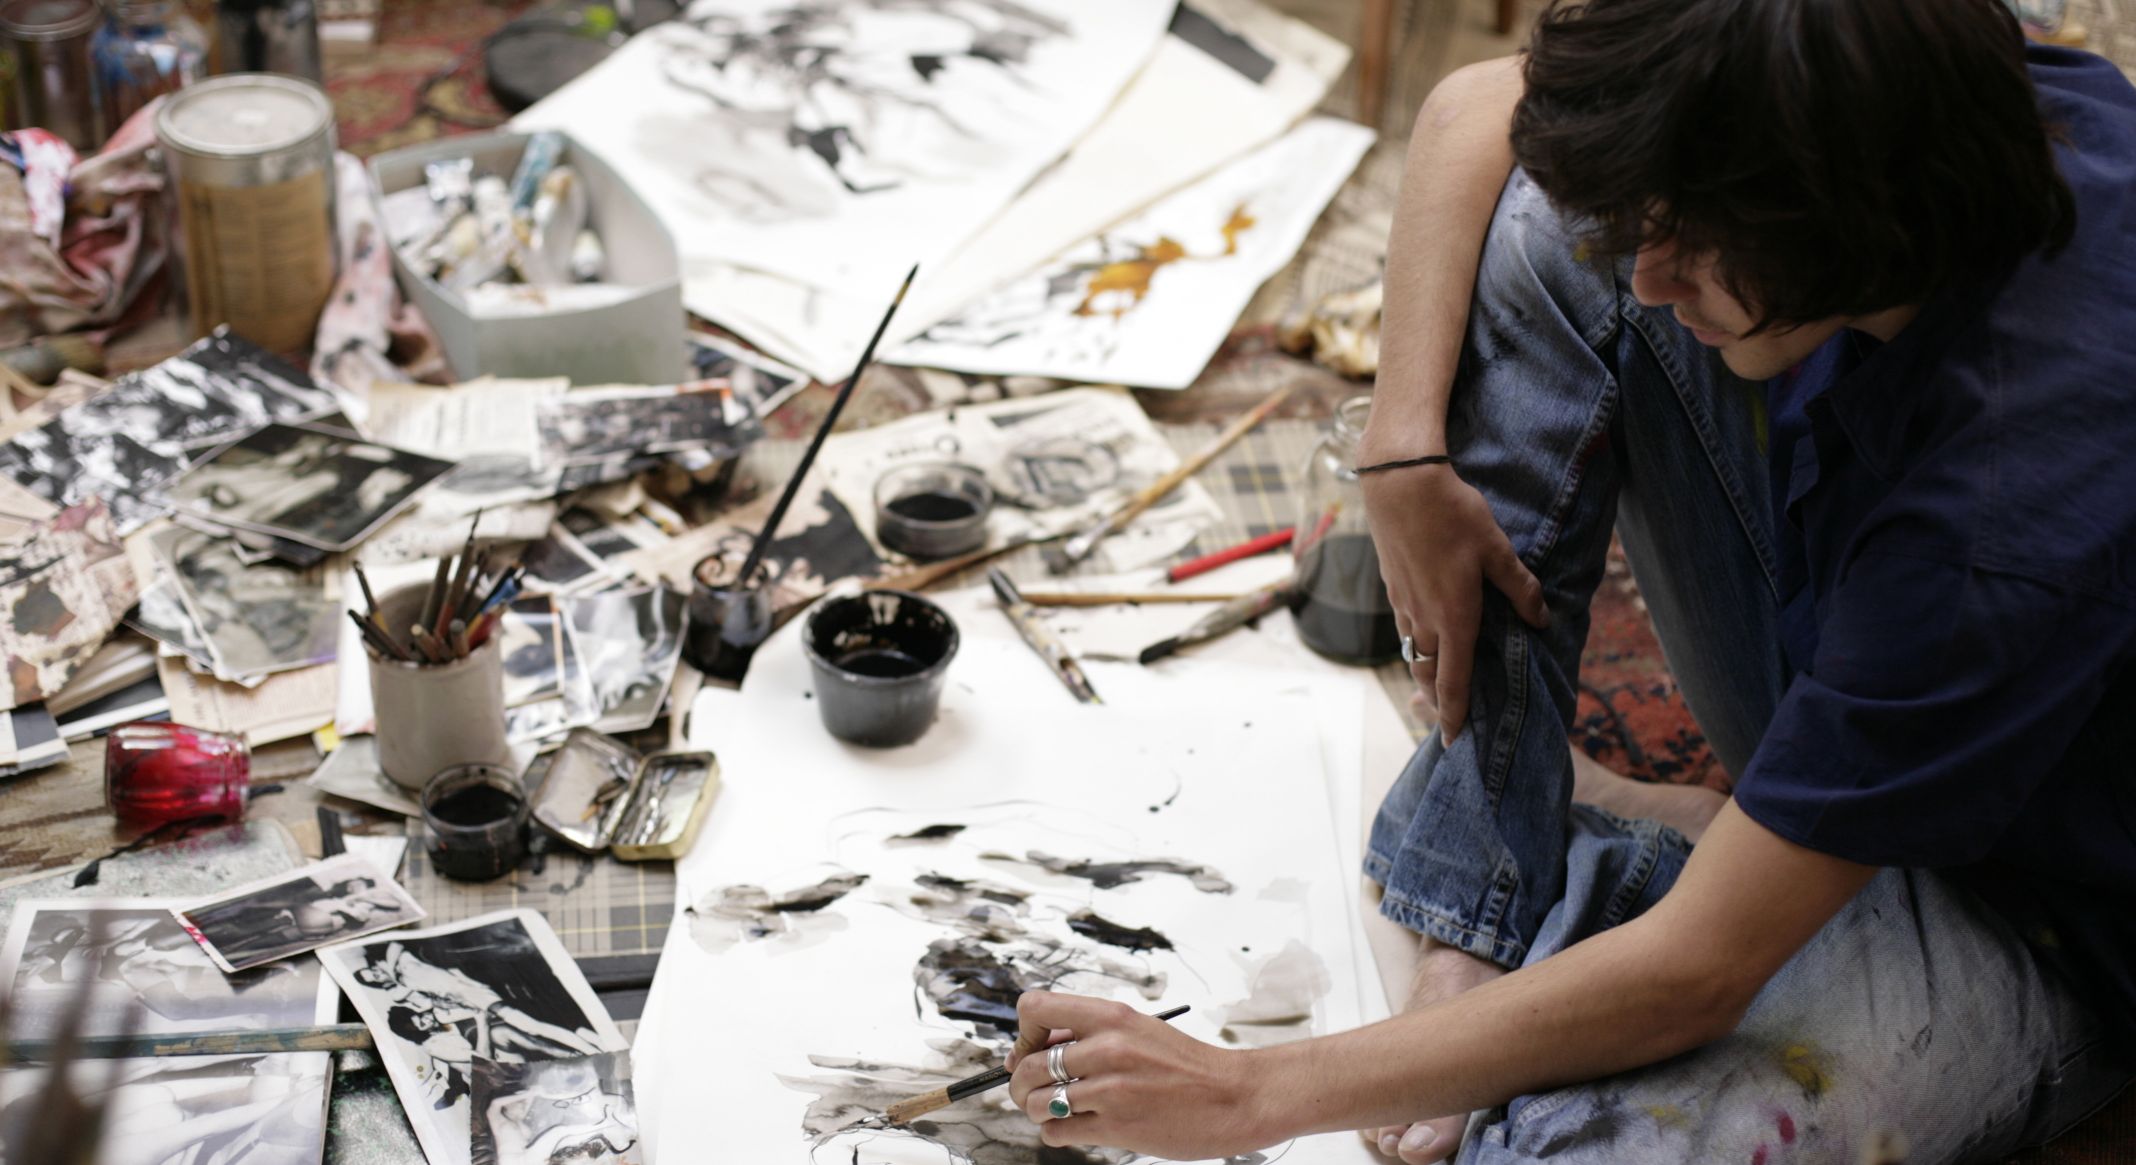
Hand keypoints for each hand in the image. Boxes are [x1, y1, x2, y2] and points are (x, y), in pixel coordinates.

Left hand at [1005, 992, 1277, 1159]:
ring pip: (1036, 1102)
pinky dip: (1055, 1131)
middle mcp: (1107, 1049)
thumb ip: (1088, 1035)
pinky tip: (1074, 1126)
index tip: (1033, 1048)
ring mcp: (1111, 1089)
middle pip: (1028, 1065)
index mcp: (1112, 1017)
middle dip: (1021, 1082)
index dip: (1024, 1031)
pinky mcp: (1117, 1127)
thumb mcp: (1139, 1030)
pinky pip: (1057, 1131)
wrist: (1235, 1096)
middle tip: (1033, 1089)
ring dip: (1038, 1109)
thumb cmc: (1187, 1066)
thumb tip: (1030, 1051)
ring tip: (1057, 1109)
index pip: (1035, 1008)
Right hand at [1362, 464, 1545, 738]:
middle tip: (1448, 717)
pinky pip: (1405, 628)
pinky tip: (1425, 632)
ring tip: (1437, 681)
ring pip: (1413, 652)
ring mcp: (1403, 603)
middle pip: (1427, 674)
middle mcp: (1423, 619)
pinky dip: (1416, 644)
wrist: (1401, 483)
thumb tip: (1540, 620)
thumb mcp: (1498, 550)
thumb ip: (1519, 589)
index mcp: (1453, 618)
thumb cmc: (1453, 515)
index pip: (1453, 682)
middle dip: (1437, 701)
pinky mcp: (1393, 586)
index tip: (1453, 741)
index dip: (1454, 715)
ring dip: (1425, 673)